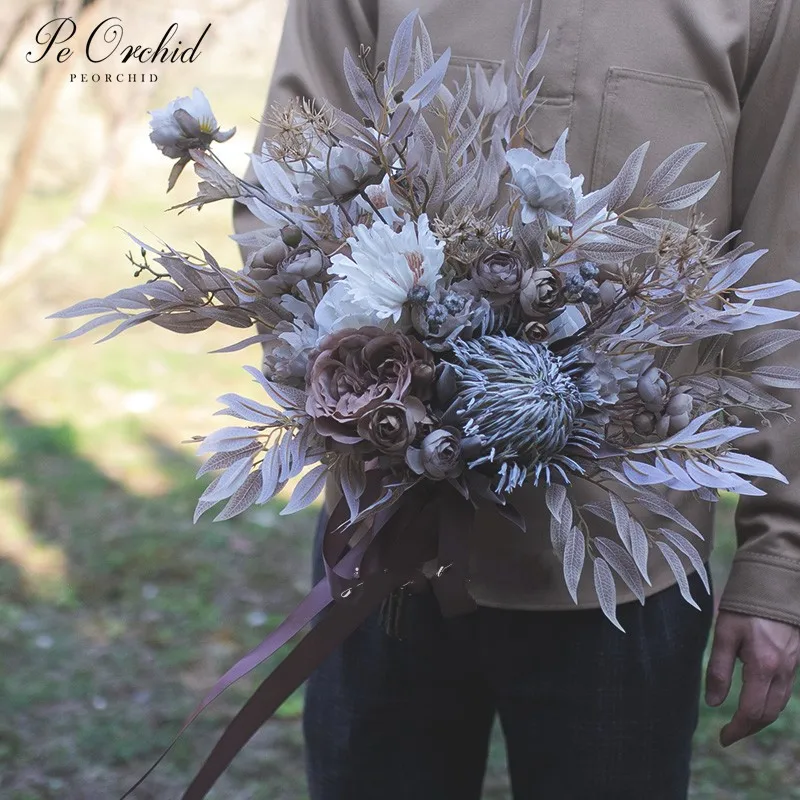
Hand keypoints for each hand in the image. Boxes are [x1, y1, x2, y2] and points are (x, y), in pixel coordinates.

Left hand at [705, 610, 799, 745]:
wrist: (774, 583)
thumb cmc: (744, 606)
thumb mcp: (724, 633)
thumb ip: (718, 669)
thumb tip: (713, 703)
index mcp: (764, 667)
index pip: (752, 711)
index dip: (737, 729)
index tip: (723, 738)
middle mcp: (783, 671)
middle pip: (768, 714)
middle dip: (748, 729)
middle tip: (729, 735)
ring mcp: (793, 666)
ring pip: (779, 704)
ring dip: (760, 718)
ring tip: (740, 723)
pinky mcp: (794, 659)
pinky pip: (785, 691)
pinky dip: (770, 703)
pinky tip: (756, 700)